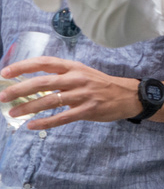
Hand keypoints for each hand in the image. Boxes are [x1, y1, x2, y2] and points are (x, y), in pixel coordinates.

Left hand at [0, 56, 139, 128]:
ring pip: (50, 100)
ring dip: (29, 107)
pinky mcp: (88, 110)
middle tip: (3, 97)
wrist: (127, 95)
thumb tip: (32, 84)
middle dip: (20, 89)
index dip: (23, 66)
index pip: (44, 62)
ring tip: (13, 113)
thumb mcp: (82, 73)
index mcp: (73, 67)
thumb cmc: (100, 85)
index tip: (5, 72)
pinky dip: (45, 122)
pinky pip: (62, 117)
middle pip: (43, 82)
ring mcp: (83, 94)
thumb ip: (61, 77)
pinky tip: (32, 125)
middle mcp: (77, 78)